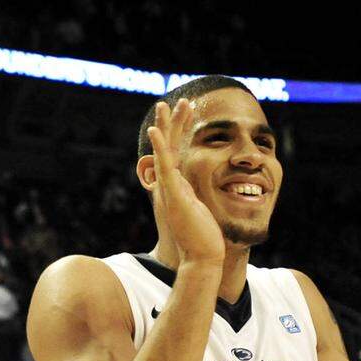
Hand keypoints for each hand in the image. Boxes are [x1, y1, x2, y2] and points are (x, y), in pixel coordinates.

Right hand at [146, 98, 224, 266]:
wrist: (202, 259)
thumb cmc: (204, 240)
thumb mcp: (202, 213)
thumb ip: (199, 201)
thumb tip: (203, 197)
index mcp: (178, 188)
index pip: (177, 154)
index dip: (180, 134)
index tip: (186, 114)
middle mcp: (170, 187)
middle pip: (170, 148)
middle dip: (173, 123)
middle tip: (176, 101)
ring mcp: (170, 191)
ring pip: (166, 152)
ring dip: (165, 127)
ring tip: (165, 105)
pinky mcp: (174, 196)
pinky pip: (165, 168)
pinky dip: (160, 148)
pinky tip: (156, 132)